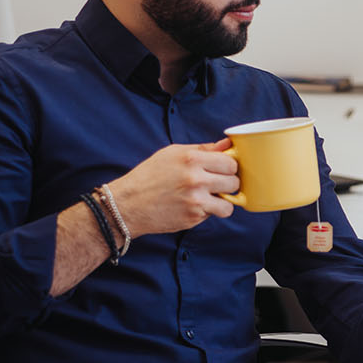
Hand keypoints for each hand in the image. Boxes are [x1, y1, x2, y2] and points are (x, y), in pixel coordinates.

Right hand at [107, 140, 239, 236]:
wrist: (128, 204)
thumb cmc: (150, 176)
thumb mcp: (173, 153)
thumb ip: (203, 149)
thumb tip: (228, 144)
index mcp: (191, 159)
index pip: (230, 163)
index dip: (229, 167)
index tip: (223, 170)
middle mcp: (195, 179)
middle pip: (234, 182)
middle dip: (228, 183)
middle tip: (216, 184)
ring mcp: (195, 200)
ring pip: (229, 204)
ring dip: (223, 202)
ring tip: (210, 197)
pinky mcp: (193, 217)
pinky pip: (214, 214)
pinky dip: (209, 212)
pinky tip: (195, 206)